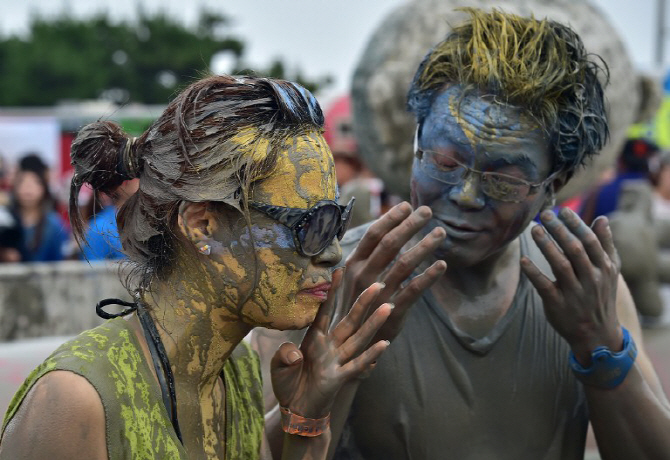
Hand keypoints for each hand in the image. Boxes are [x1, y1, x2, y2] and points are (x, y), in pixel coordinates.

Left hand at [270, 269, 391, 417]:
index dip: (332, 293)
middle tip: (377, 284)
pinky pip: (357, 364)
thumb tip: (294, 354)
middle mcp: (329, 346)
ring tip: (388, 307)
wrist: (296, 410)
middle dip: (363, 303)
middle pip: (350, 320)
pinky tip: (384, 344)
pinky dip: (370, 354)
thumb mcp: (278, 366)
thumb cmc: (288, 384)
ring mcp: (337, 360)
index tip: (339, 271)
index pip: (326, 311)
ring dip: (373, 323)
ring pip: (358, 338)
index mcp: (314, 338)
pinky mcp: (340, 377)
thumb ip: (284, 355)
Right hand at [337, 202, 446, 341]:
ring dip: (424, 246)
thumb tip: (379, 235)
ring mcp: (378, 294)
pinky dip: (429, 276)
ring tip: (440, 233)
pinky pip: (414, 290)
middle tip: (427, 211)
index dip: (390, 219)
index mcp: (352, 266)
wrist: (349, 346)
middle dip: (410, 225)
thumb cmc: (353, 308)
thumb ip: (364, 260)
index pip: (372, 235)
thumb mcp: (350, 281)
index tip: (407, 205)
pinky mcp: (393, 311)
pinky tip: (442, 266)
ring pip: (404, 264)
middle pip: (389, 244)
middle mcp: (363, 277)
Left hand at [520, 208, 621, 364]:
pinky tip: (523, 260)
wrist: (597, 334)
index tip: (562, 211)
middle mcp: (591, 279)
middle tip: (544, 214)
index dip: (575, 224)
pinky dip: (533, 273)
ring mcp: (574, 293)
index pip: (589, 240)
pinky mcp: (558, 305)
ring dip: (546, 246)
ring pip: (560, 265)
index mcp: (604, 268)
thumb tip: (602, 218)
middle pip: (574, 249)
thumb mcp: (610, 271)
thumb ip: (605, 245)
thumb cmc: (600, 296)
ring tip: (533, 230)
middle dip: (559, 230)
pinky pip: (544, 286)